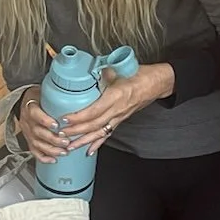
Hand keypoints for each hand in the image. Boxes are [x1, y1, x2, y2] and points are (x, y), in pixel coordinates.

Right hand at [18, 91, 68, 163]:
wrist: (25, 102)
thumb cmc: (39, 97)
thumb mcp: (45, 93)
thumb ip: (57, 97)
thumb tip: (77, 96)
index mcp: (31, 107)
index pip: (35, 114)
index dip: (45, 121)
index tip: (56, 125)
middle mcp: (27, 121)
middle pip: (38, 133)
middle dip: (53, 140)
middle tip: (66, 142)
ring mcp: (27, 132)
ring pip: (37, 144)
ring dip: (51, 150)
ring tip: (64, 152)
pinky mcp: (29, 140)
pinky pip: (34, 151)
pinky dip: (43, 157)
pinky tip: (53, 160)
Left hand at [54, 62, 174, 151]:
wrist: (158, 82)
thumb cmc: (142, 74)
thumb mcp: (120, 69)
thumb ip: (103, 71)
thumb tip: (87, 70)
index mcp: (116, 96)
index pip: (94, 111)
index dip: (79, 117)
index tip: (65, 119)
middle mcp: (118, 109)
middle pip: (94, 125)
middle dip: (76, 131)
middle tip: (61, 134)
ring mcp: (120, 116)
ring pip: (100, 132)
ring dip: (84, 141)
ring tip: (70, 146)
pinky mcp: (121, 119)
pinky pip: (108, 133)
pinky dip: (97, 143)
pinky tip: (89, 150)